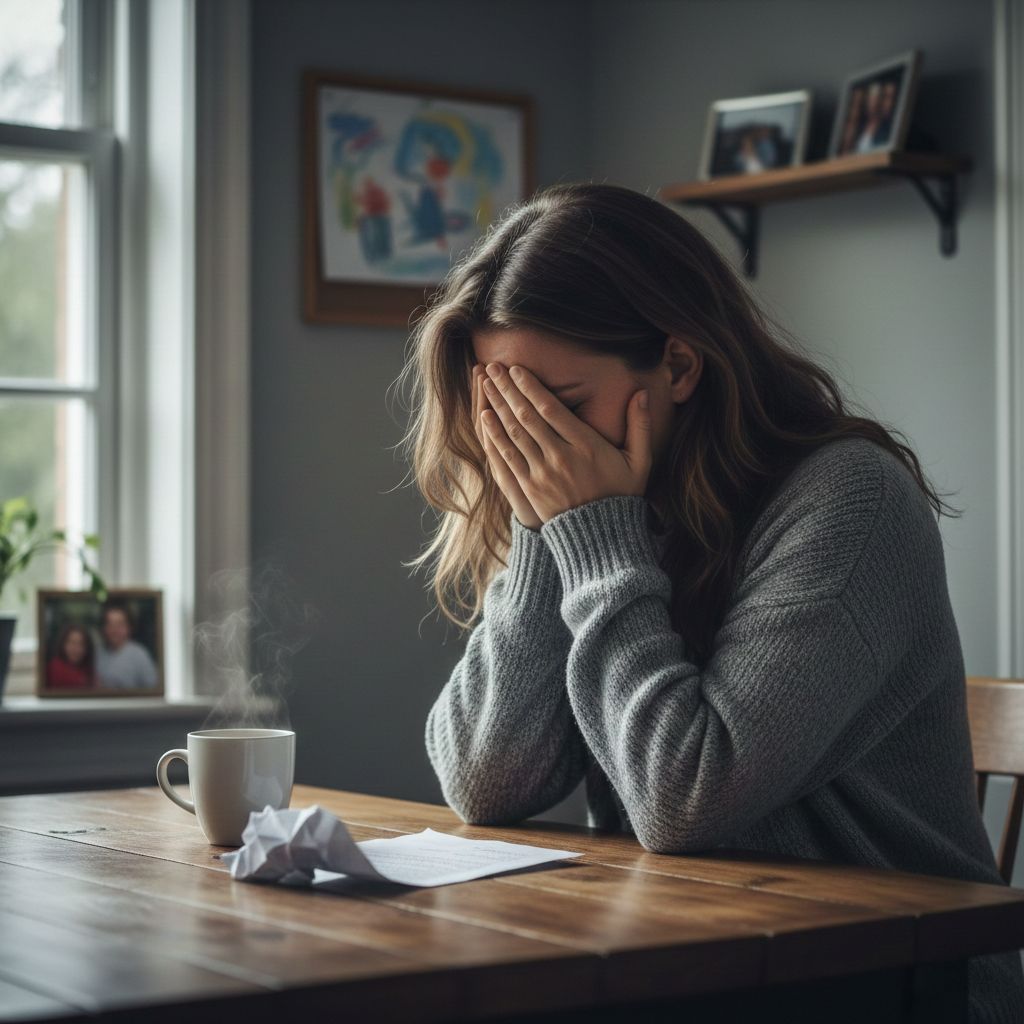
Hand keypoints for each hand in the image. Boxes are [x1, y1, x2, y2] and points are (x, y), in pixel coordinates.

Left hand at [479, 362, 652, 523]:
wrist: (601, 536)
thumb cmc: (621, 494)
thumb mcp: (639, 461)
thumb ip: (641, 426)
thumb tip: (643, 393)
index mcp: (587, 446)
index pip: (552, 410)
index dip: (531, 386)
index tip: (517, 368)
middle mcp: (561, 458)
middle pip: (528, 417)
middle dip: (508, 389)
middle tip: (493, 366)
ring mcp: (542, 474)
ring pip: (514, 433)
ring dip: (497, 406)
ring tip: (485, 383)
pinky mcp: (529, 488)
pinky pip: (507, 457)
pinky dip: (495, 435)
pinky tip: (485, 417)